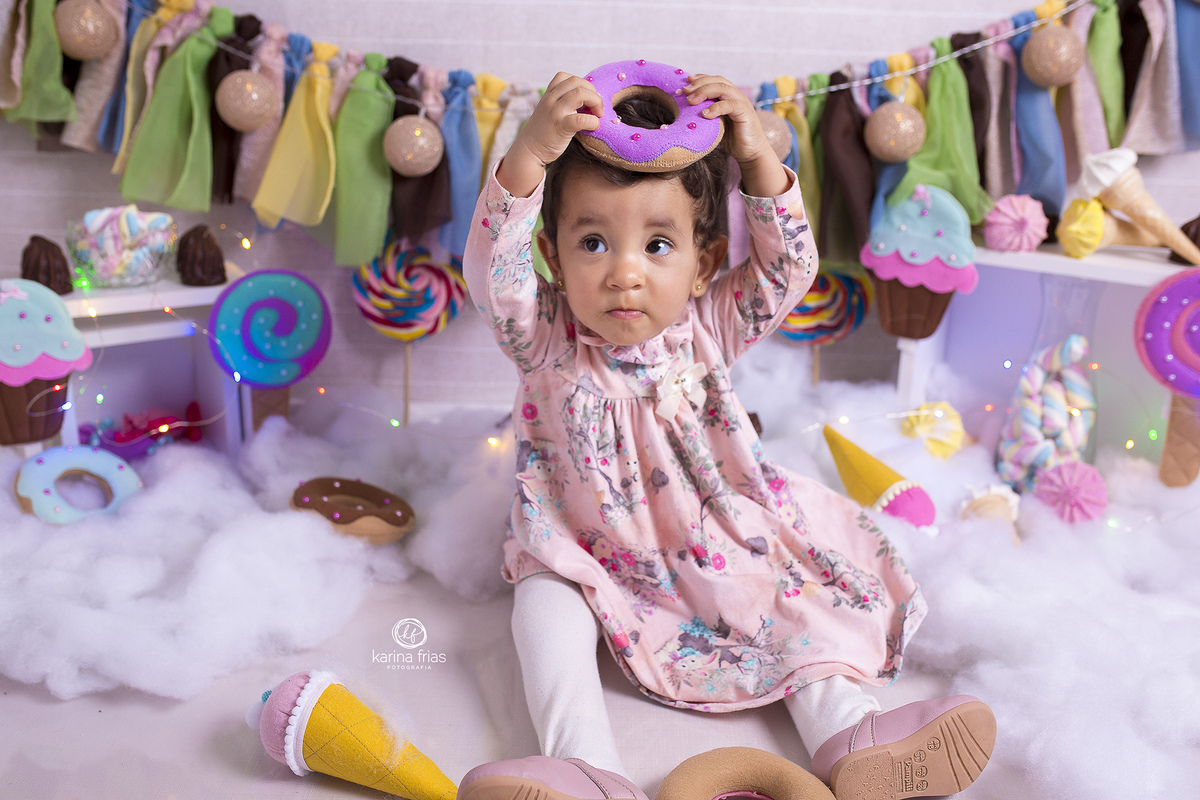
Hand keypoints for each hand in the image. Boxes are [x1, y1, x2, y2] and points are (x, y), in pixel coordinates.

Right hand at [496, 72, 602, 197]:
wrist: (528, 151)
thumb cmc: (543, 134)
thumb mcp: (549, 111)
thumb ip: (563, 103)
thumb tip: (588, 102)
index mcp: (548, 95)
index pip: (567, 77)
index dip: (582, 85)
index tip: (588, 99)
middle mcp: (550, 100)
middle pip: (577, 82)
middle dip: (592, 92)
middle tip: (597, 107)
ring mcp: (555, 112)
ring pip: (580, 94)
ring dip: (595, 101)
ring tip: (598, 113)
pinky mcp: (560, 127)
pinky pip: (581, 119)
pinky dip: (593, 121)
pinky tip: (593, 126)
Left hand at [685, 74, 788, 197]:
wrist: (750, 153)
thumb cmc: (731, 140)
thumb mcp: (713, 125)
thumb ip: (703, 115)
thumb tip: (681, 113)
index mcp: (728, 96)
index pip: (713, 80)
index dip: (699, 79)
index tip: (684, 83)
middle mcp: (735, 95)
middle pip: (717, 80)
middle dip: (699, 83)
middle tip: (685, 91)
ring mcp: (741, 102)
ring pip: (723, 88)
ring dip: (705, 92)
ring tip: (691, 101)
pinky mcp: (746, 112)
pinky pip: (730, 105)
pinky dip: (716, 107)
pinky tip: (705, 114)